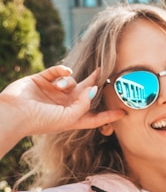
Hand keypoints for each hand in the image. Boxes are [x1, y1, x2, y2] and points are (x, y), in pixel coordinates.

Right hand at [1, 66, 125, 138]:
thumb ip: (84, 104)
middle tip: (105, 73)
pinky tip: (62, 73)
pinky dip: (62, 71)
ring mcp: (54, 92)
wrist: (15, 112)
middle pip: (86, 92)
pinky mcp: (43, 80)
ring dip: (70, 81)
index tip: (124, 112)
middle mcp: (65, 104)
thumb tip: (93, 89)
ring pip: (72, 80)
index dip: (110, 115)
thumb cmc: (42, 121)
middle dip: (95, 84)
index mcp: (73, 117)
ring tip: (60, 86)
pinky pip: (59, 71)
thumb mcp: (68, 117)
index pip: (96, 117)